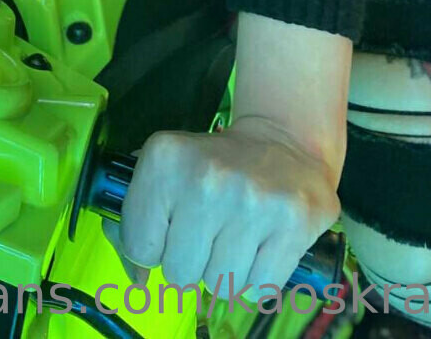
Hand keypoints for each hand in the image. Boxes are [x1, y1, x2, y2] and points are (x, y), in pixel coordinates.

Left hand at [103, 116, 339, 296]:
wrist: (282, 140)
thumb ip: (137, 222)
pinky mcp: (293, 223)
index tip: (171, 229)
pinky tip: (261, 244)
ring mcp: (252, 202)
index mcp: (164, 160)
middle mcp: (206, 179)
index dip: (154, 248)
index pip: (139, 247)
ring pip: (220, 286)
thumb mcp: (165, 171)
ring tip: (236, 234)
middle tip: (209, 230)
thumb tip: (138, 280)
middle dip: (192, 261)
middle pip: (179, 273)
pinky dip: (257, 278)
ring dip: (226, 270)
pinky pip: (259, 289)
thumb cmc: (213, 165)